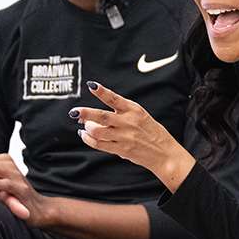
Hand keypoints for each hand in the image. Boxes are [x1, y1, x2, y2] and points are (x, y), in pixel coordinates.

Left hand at [72, 81, 196, 191]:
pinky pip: (100, 144)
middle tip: (75, 112)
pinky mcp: (122, 150)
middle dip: (86, 113)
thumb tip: (94, 115)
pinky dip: (89, 140)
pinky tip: (85, 135)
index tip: (91, 85)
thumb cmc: (151, 133)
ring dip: (88, 128)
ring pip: (98, 131)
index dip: (102, 92)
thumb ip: (122, 113)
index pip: (115, 98)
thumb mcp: (140, 116)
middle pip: (102, 116)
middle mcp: (128, 122)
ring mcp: (124, 137)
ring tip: (85, 126)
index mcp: (134, 110)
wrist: (164, 153)